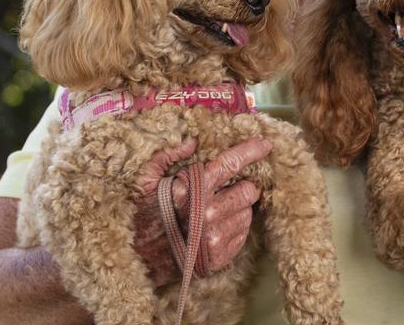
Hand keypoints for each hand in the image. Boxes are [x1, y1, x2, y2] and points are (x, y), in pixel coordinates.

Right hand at [130, 137, 271, 285]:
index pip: (231, 164)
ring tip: (220, 209)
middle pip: (248, 191)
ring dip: (239, 208)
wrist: (138, 262)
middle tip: (232, 187)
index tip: (265, 144)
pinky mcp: (220, 258)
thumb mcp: (145, 181)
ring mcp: (216, 239)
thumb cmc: (143, 217)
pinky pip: (243, 235)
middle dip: (244, 185)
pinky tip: (218, 226)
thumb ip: (167, 156)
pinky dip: (235, 227)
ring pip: (248, 213)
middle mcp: (208, 215)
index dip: (251, 151)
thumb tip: (192, 141)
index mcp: (193, 191)